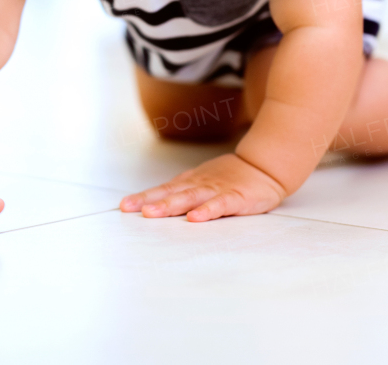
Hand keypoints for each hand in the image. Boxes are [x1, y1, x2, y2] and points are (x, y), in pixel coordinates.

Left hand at [119, 153, 287, 221]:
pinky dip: (206, 211)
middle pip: (171, 193)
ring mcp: (216, 190)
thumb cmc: (228, 178)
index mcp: (190, 183)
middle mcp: (199, 185)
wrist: (263, 168)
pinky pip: (219, 205)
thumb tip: (153, 204)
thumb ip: (181, 193)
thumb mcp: (201, 183)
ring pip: (190, 198)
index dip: (143, 197)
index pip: (162, 189)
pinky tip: (194, 218)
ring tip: (152, 213)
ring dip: (170, 205)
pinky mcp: (235, 198)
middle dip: (150, 201)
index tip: (124, 205)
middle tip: (130, 209)